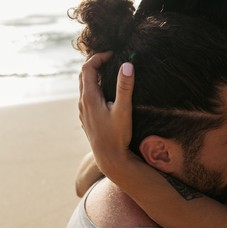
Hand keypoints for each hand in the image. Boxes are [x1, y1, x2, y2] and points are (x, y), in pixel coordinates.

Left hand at [78, 51, 134, 174]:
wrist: (109, 158)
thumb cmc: (117, 135)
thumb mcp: (123, 110)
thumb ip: (125, 87)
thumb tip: (127, 65)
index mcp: (89, 97)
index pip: (88, 67)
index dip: (99, 57)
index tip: (113, 54)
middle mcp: (83, 103)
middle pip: (83, 75)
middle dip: (95, 63)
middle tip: (111, 59)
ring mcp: (83, 111)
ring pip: (84, 86)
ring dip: (95, 76)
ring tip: (110, 73)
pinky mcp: (87, 119)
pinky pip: (87, 97)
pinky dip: (95, 88)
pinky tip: (106, 94)